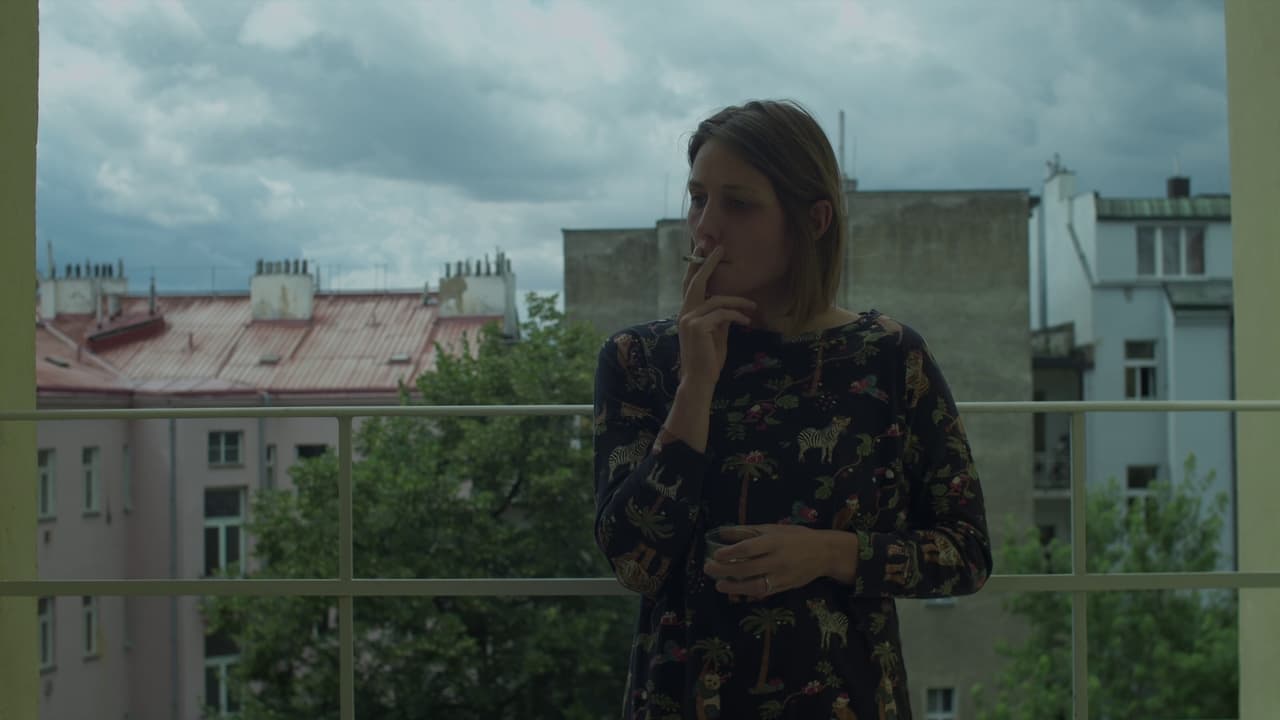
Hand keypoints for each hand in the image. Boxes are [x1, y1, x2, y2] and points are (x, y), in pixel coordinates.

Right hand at [677, 246, 754, 386]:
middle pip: (696, 281)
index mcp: (686, 313)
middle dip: (708, 263)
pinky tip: (747, 322)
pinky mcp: (698, 326)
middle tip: (718, 247)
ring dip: (738, 302)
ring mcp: (689, 319)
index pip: (690, 286)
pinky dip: (737, 316)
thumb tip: (729, 304)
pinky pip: (722, 314)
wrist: (699, 380)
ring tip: (753, 307)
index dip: (697, 267)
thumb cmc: (708, 360)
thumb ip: (719, 317)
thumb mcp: (716, 334)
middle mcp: (684, 313)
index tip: (703, 250)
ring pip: (717, 299)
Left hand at [703, 525, 858, 599]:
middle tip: (709, 569)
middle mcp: (778, 560)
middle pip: (748, 567)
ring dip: (734, 587)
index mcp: (775, 541)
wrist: (824, 553)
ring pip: (755, 585)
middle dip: (725, 570)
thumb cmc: (796, 537)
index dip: (730, 552)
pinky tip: (736, 592)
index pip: (749, 548)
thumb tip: (722, 532)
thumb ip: (747, 531)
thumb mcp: (773, 528)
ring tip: (719, 585)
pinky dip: (749, 593)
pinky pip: (764, 593)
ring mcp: (782, 576)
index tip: (715, 553)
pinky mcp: (785, 587)